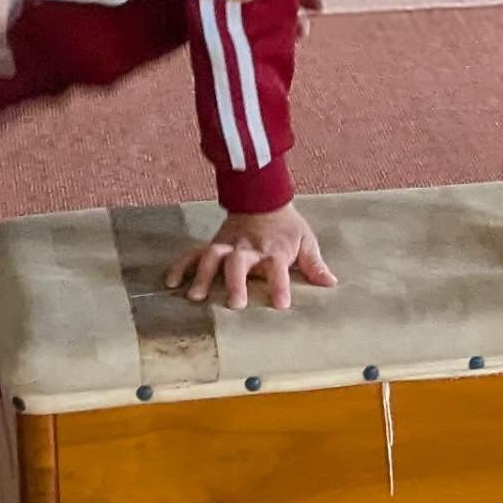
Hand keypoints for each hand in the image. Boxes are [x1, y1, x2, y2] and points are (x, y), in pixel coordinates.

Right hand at [180, 203, 333, 308]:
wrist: (263, 198)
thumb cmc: (287, 227)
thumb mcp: (306, 241)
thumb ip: (315, 265)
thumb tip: (331, 283)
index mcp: (273, 249)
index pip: (278, 268)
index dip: (279, 285)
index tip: (281, 304)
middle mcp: (248, 247)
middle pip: (239, 263)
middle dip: (236, 282)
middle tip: (235, 304)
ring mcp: (227, 245)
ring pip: (212, 257)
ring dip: (203, 276)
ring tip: (196, 297)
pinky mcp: (212, 244)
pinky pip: (193, 253)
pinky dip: (180, 266)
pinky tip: (171, 282)